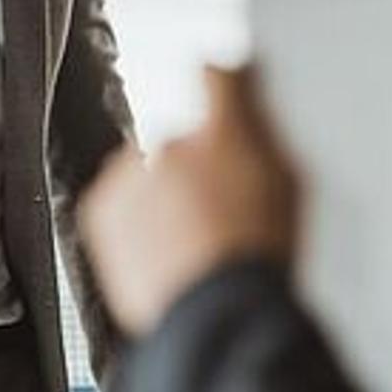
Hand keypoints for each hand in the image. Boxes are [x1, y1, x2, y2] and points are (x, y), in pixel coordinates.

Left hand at [82, 64, 302, 336]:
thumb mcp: (288, 185)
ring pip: (149, 171)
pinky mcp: (103, 209)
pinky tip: (167, 251)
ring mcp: (133, 175)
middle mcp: (173, 142)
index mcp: (227, 130)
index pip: (218, 75)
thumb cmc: (257, 261)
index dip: (223, 81)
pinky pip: (121, 202)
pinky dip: (137, 222)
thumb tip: (250, 105)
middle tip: (218, 209)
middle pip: (183, 137)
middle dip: (197, 164)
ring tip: (192, 241)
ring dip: (163, 194)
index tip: (225, 86)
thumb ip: (264, 136)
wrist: (216, 317)